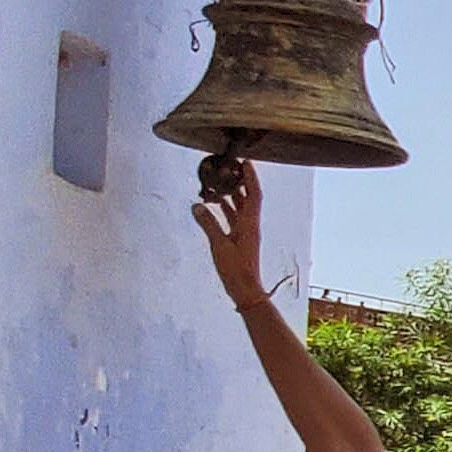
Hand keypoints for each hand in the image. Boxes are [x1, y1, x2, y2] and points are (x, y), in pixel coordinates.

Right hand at [194, 155, 269, 309]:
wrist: (245, 289)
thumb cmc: (235, 270)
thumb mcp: (218, 245)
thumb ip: (208, 224)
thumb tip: (197, 206)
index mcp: (250, 224)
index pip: (254, 194)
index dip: (251, 177)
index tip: (246, 162)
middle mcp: (250, 225)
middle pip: (248, 198)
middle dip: (240, 182)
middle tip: (228, 169)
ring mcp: (246, 232)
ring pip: (240, 208)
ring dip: (231, 195)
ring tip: (218, 183)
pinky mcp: (240, 240)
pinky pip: (234, 218)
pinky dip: (226, 209)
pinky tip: (215, 205)